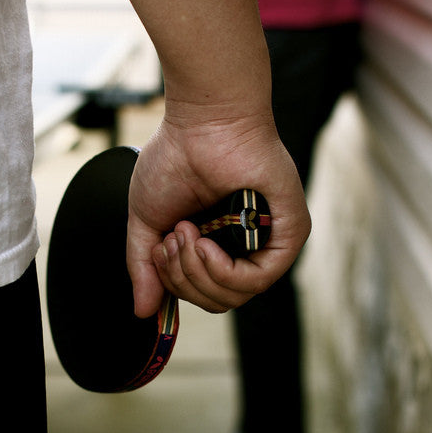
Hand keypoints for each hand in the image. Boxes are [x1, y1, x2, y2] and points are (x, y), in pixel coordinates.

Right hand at [126, 105, 310, 316]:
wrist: (202, 121)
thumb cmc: (176, 157)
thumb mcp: (147, 222)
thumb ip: (144, 266)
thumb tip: (143, 311)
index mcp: (217, 245)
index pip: (201, 294)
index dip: (175, 284)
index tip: (160, 249)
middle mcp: (245, 247)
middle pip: (216, 301)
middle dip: (183, 279)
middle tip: (173, 239)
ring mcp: (268, 241)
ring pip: (235, 295)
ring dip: (198, 272)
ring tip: (186, 233)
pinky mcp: (288, 232)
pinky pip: (259, 279)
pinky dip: (225, 271)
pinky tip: (205, 245)